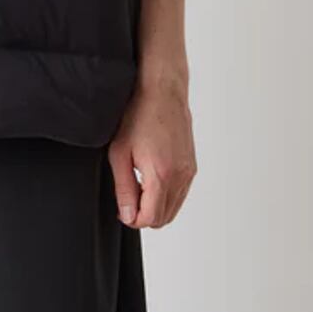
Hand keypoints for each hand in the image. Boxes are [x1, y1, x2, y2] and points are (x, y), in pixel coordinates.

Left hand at [108, 75, 196, 228]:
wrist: (162, 92)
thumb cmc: (138, 115)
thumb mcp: (120, 153)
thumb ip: (124, 188)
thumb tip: (128, 215)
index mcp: (162, 175)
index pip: (151, 218)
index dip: (132, 219)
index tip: (122, 209)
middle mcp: (181, 177)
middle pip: (164, 218)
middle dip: (144, 215)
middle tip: (127, 197)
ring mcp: (189, 172)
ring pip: (174, 208)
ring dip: (155, 206)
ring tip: (137, 184)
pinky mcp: (192, 166)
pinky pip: (180, 194)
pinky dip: (166, 195)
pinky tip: (150, 177)